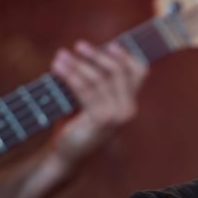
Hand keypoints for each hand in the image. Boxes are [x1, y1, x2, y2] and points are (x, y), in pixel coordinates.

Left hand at [49, 40, 147, 164]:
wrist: (68, 153)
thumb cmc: (78, 124)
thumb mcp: (92, 100)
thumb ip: (98, 82)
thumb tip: (91, 50)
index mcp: (130, 104)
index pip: (139, 72)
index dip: (126, 56)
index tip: (110, 45)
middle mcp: (128, 110)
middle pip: (117, 72)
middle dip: (97, 56)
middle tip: (79, 46)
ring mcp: (116, 116)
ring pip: (99, 79)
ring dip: (77, 64)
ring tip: (61, 56)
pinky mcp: (100, 120)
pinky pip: (86, 90)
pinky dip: (70, 76)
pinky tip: (57, 68)